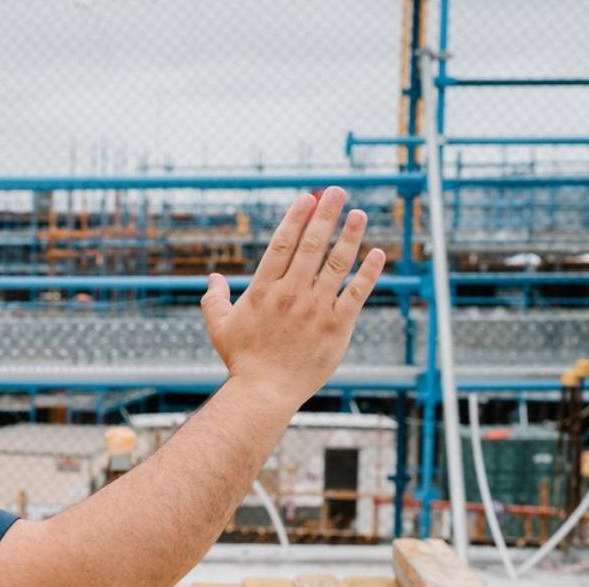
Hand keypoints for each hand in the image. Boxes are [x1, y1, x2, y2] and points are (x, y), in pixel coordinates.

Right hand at [199, 187, 385, 408]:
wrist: (265, 392)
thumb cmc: (242, 361)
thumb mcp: (219, 327)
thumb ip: (214, 299)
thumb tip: (212, 278)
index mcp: (264, 290)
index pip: (283, 244)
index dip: (297, 217)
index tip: (308, 198)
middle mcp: (291, 293)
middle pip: (312, 245)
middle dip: (326, 215)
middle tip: (337, 192)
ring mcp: (316, 309)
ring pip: (337, 263)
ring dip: (349, 235)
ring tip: (359, 214)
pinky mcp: (337, 326)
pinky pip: (356, 293)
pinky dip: (369, 272)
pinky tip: (377, 253)